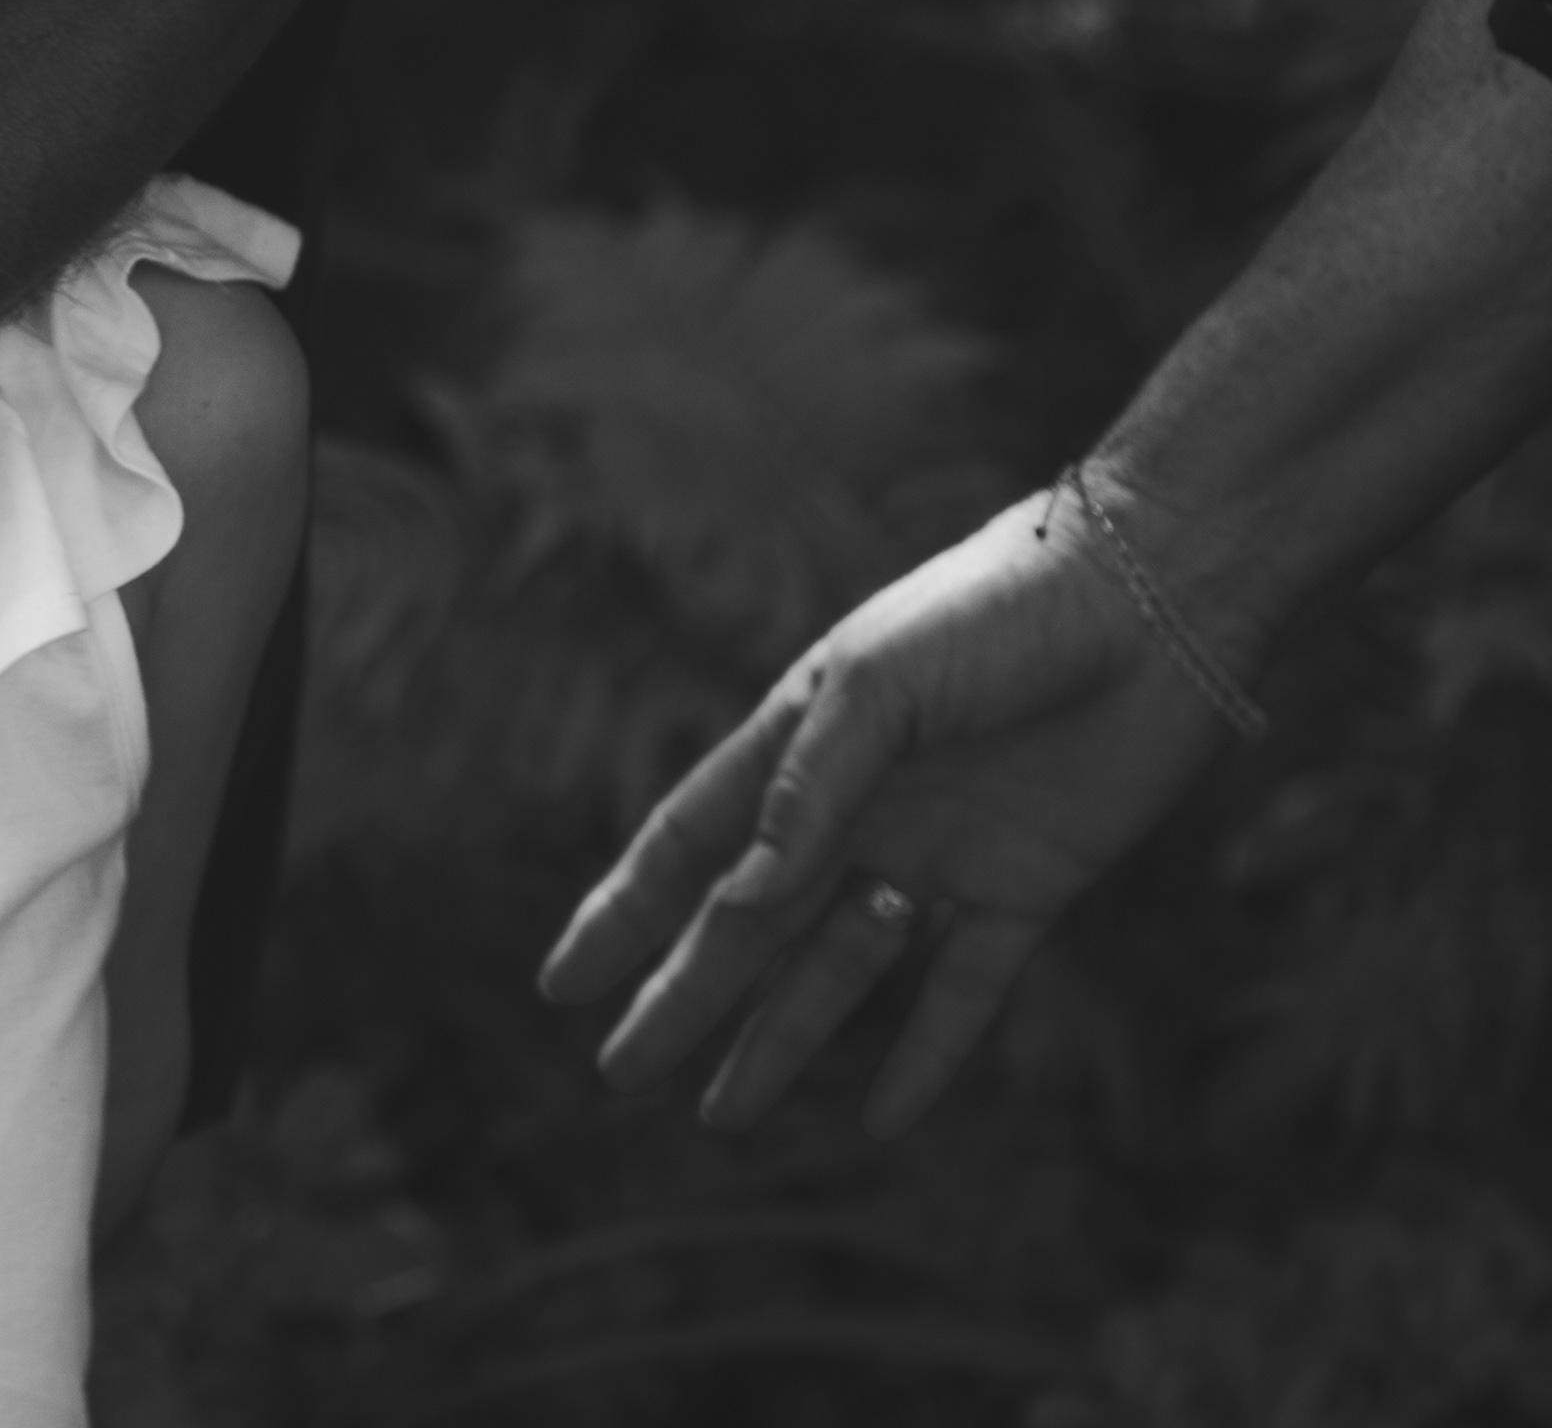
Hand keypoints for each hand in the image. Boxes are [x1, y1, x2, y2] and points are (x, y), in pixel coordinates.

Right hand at [538, 488, 1243, 1135]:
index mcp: (798, 748)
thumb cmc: (994, 612)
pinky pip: (966, 991)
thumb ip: (809, 791)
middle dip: (682, 1000)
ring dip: (782, 1041)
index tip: (562, 983)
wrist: (1153, 597)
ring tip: (723, 1117)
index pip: (688, 849)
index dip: (622, 917)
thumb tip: (742, 903)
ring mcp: (939, 856)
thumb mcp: (878, 685)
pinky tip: (883, 1117)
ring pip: (839, 972)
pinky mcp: (1028, 887)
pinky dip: (926, 1057)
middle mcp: (857, 812)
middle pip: (749, 929)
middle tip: (621, 1074)